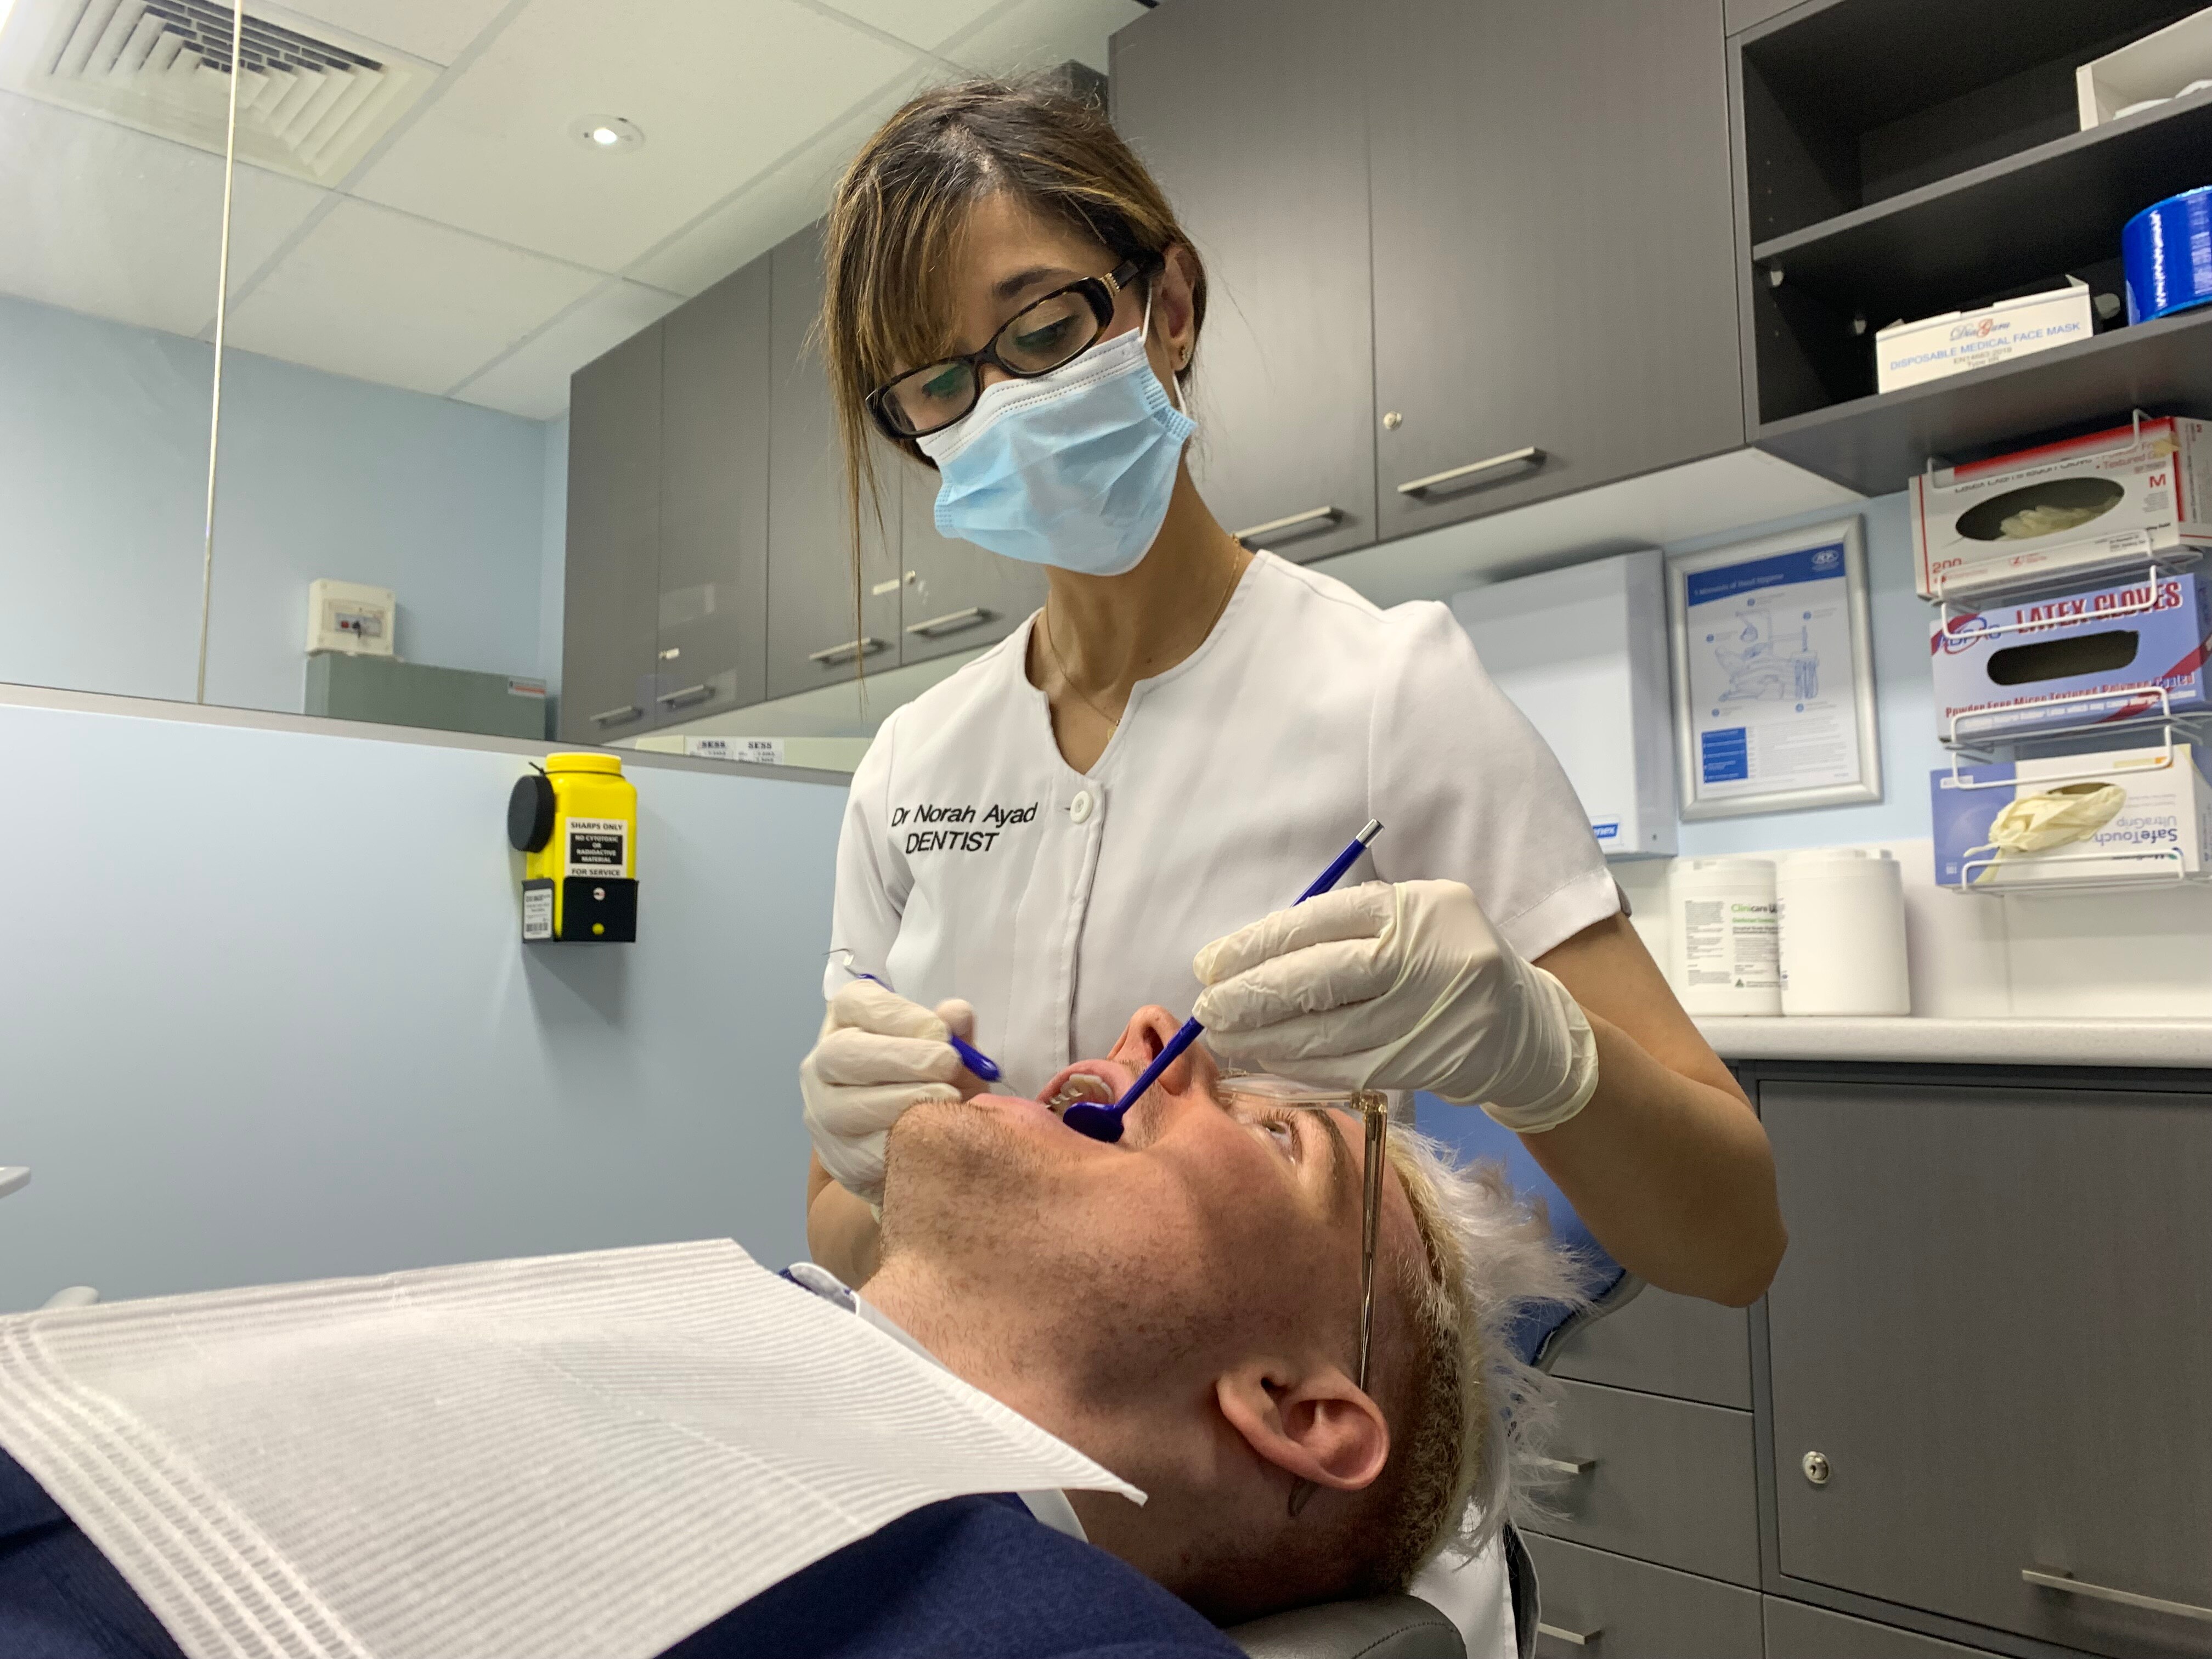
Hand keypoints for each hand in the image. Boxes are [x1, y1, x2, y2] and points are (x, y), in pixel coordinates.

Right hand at [802, 979, 980, 1202]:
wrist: (915, 1144)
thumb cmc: (931, 1082)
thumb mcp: (949, 1053)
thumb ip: (954, 1032)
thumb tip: (956, 1014)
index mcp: (848, 1020)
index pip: (855, 1002)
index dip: (897, 1014)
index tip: (940, 1031)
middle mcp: (823, 1061)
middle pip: (843, 1052)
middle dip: (900, 1057)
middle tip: (948, 1064)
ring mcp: (822, 1110)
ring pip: (843, 1105)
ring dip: (900, 1102)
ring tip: (946, 1099)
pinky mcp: (833, 1154)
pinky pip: (858, 1151)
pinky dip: (897, 1144)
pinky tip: (928, 1136)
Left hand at [1191, 879, 1598, 1131]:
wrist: (1521, 1025)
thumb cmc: (1442, 962)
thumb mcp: (1407, 923)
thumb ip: (1342, 931)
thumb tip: (1245, 958)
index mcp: (1414, 907)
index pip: (1318, 921)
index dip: (1256, 945)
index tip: (1210, 963)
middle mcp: (1425, 956)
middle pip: (1318, 977)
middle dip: (1252, 996)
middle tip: (1208, 1009)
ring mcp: (1428, 1013)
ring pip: (1328, 1031)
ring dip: (1266, 1039)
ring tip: (1225, 1038)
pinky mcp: (1425, 1062)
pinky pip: (1346, 1067)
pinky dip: (1299, 1066)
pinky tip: (1266, 1061)